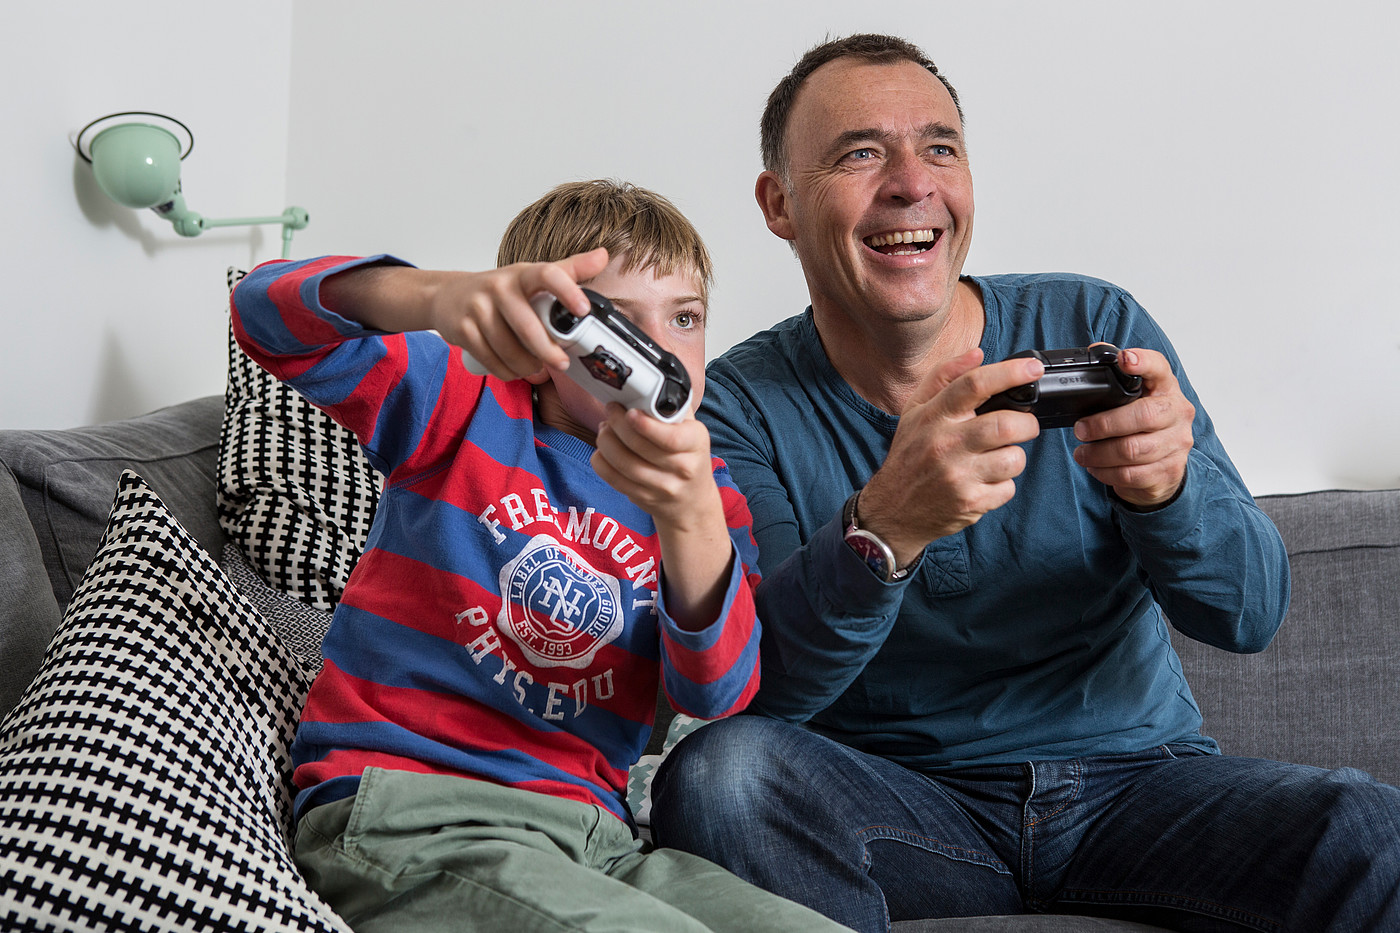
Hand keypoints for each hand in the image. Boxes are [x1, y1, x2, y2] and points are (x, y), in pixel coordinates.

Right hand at [425, 247, 609, 381]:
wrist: (447, 296)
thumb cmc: (498, 290)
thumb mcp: (530, 276)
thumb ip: (568, 270)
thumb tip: (603, 255)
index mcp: (522, 274)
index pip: (547, 274)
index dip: (566, 290)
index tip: (583, 309)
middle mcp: (498, 287)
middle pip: (527, 326)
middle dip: (548, 351)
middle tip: (562, 364)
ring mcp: (478, 308)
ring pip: (509, 349)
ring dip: (527, 366)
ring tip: (537, 369)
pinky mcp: (463, 330)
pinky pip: (491, 360)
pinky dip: (507, 372)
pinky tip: (516, 371)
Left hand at [591, 403, 723, 530]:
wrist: (692, 500)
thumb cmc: (688, 456)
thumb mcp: (691, 429)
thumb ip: (673, 409)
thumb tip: (649, 383)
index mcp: (696, 443)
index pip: (671, 437)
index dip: (645, 425)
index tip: (630, 412)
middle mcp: (682, 468)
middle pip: (639, 446)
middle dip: (617, 424)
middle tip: (611, 411)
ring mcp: (662, 487)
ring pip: (623, 463)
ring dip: (606, 441)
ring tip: (605, 428)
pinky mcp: (644, 498)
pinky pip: (613, 479)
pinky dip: (601, 461)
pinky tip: (603, 450)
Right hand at [857, 348, 1044, 564]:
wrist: (893, 510)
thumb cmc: (909, 456)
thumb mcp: (915, 411)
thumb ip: (943, 377)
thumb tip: (978, 353)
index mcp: (933, 417)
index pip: (974, 385)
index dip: (1010, 373)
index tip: (1033, 368)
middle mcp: (945, 444)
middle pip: (1005, 424)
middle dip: (1026, 424)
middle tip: (1023, 426)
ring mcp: (958, 476)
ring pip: (1013, 459)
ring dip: (1014, 457)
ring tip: (997, 458)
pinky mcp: (970, 502)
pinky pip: (1008, 489)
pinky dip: (1003, 485)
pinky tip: (984, 482)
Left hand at [1071, 347, 1193, 507]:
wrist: (1165, 464)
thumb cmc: (1142, 424)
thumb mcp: (1133, 398)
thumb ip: (1115, 378)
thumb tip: (1091, 352)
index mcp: (1166, 388)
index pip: (1159, 368)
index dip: (1143, 362)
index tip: (1125, 359)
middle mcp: (1177, 412)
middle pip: (1143, 416)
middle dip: (1104, 425)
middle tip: (1080, 429)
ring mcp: (1177, 443)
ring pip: (1133, 450)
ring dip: (1099, 454)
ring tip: (1082, 453)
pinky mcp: (1170, 470)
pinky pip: (1132, 474)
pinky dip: (1106, 473)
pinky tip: (1096, 467)